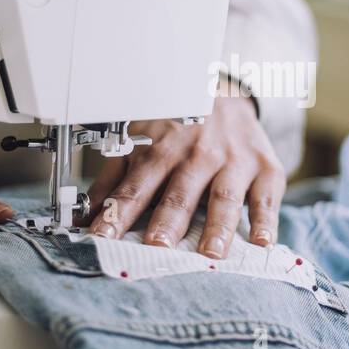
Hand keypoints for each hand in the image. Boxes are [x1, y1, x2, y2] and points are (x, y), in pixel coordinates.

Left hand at [85, 93, 283, 256]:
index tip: (103, 238)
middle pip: (180, 193)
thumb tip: (83, 217)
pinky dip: (266, 220)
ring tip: (211, 253)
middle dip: (168, 220)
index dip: (119, 214)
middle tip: (157, 246)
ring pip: (224, 196)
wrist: (228, 95)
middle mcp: (198, 155)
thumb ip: (113, 181)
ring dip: (217, 226)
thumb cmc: (179, 126)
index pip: (136, 188)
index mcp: (162, 150)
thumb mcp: (140, 142)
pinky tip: (262, 241)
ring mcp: (233, 161)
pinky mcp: (265, 169)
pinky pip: (265, 197)